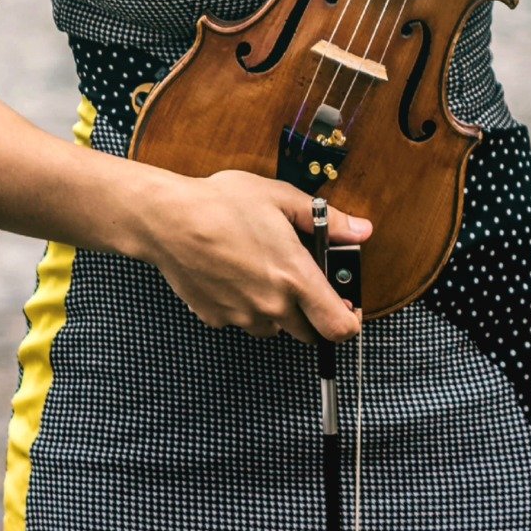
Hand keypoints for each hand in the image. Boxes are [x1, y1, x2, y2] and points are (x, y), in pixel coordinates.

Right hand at [142, 168, 371, 343]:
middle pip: (309, 333)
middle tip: (301, 279)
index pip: (339, 328)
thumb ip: (327, 219)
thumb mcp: (280, 198)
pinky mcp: (217, 319)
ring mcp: (243, 316)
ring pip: (275, 328)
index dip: (351, 323)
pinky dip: (245, 305)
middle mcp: (272, 305)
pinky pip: (242, 320)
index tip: (349, 309)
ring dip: (278, 310)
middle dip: (313, 312)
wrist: (169, 219)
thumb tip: (362, 230)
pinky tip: (234, 273)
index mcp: (295, 277)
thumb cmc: (222, 203)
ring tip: (262, 269)